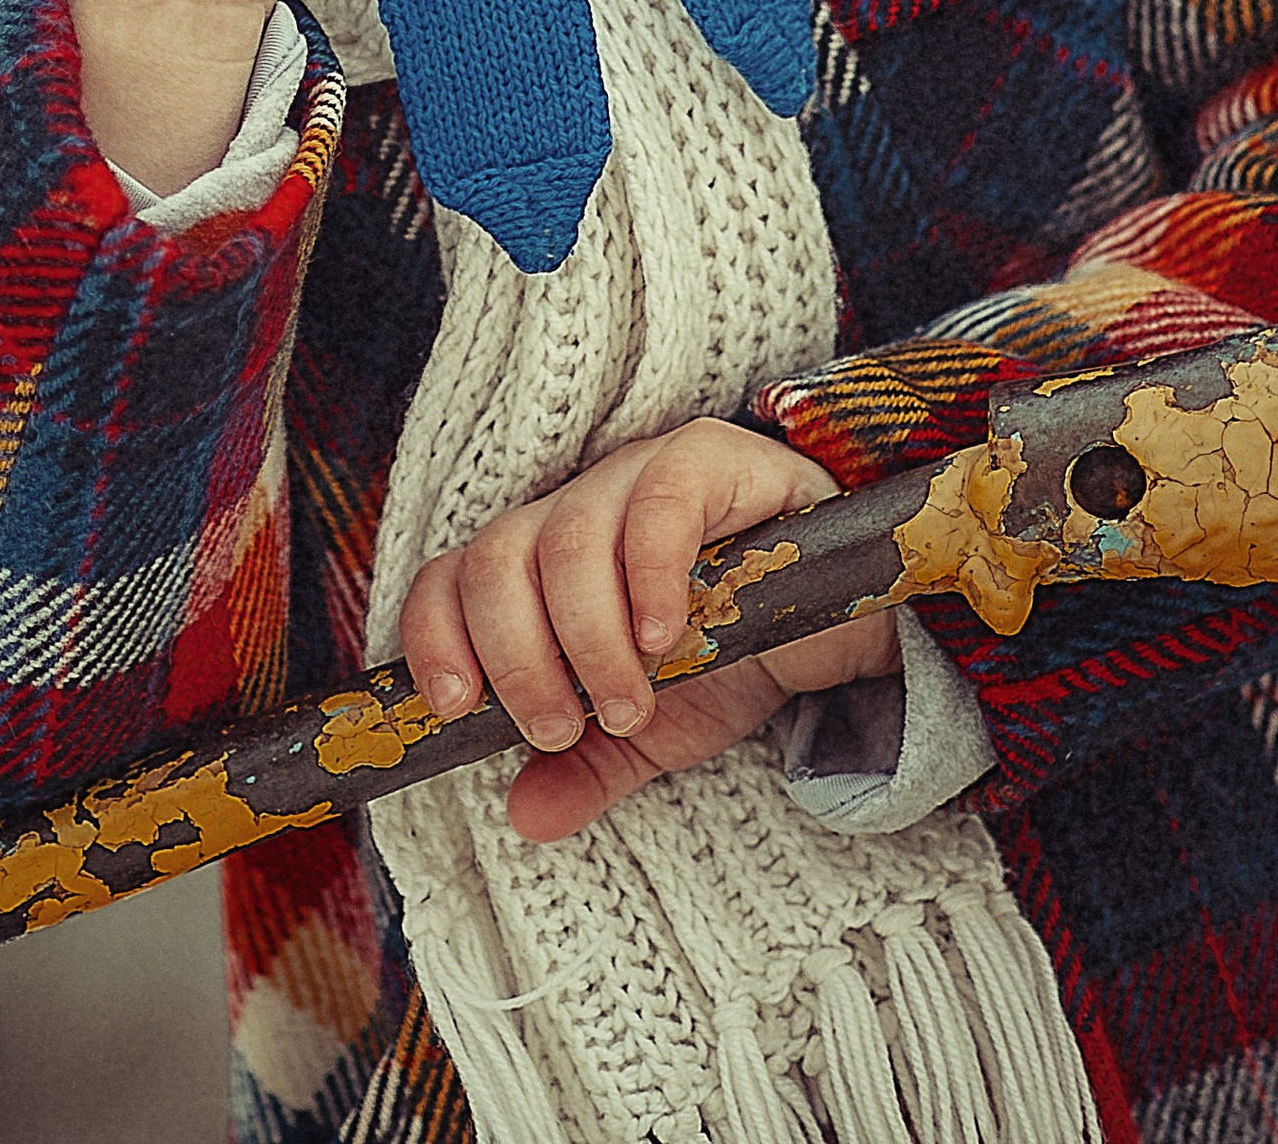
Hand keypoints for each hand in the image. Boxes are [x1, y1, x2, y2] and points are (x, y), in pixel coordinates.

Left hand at [399, 419, 900, 841]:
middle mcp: (577, 507)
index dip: (436, 637)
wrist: (841, 628)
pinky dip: (650, 574)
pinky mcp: (712, 460)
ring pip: (568, 537)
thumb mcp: (654, 733)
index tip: (457, 710)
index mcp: (540, 564)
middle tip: (560, 726)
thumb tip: (524, 816)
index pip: (450, 576)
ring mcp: (638, 475)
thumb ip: (587, 768)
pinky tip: (665, 636)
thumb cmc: (733, 661)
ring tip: (628, 702)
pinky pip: (660, 498)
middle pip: (495, 559)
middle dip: (516, 656)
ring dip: (585, 636)